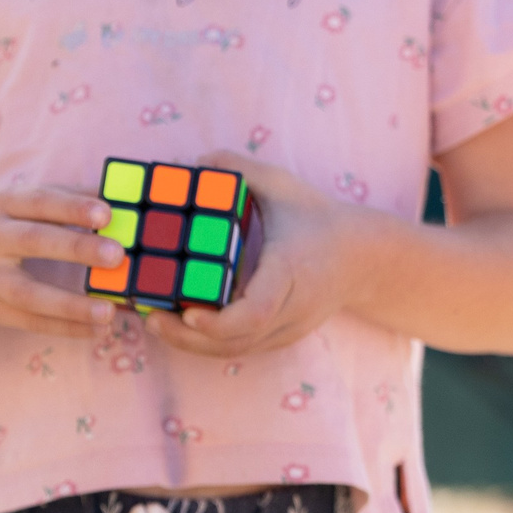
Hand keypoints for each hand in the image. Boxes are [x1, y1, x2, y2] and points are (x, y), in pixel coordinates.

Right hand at [0, 186, 125, 339]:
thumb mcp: (18, 201)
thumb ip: (65, 198)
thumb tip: (118, 196)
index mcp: (2, 204)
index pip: (38, 201)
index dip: (71, 206)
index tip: (106, 213)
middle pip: (33, 241)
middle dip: (75, 248)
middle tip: (117, 255)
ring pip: (29, 293)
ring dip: (70, 305)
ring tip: (108, 312)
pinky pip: (30, 322)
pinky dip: (65, 328)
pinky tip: (96, 330)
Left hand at [144, 151, 374, 358]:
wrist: (363, 259)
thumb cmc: (318, 218)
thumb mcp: (284, 186)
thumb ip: (241, 170)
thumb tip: (196, 162)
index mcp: (292, 271)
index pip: (259, 311)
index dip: (220, 320)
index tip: (188, 312)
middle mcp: (292, 308)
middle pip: (238, 341)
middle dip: (189, 336)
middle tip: (150, 317)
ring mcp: (288, 329)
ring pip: (236, 350)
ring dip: (192, 343)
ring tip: (154, 320)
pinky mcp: (282, 337)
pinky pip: (242, 347)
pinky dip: (208, 341)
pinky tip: (179, 323)